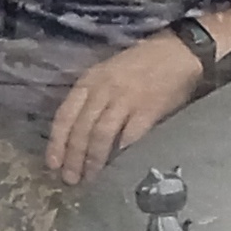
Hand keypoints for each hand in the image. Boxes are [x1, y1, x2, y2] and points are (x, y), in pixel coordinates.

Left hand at [47, 33, 203, 184]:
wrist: (178, 52)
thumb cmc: (141, 64)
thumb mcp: (107, 73)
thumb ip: (92, 99)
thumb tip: (78, 136)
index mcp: (89, 81)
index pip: (64, 115)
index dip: (56, 143)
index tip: (52, 164)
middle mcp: (103, 90)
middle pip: (80, 129)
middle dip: (73, 158)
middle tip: (70, 179)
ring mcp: (125, 100)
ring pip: (100, 135)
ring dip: (93, 160)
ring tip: (89, 178)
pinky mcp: (148, 110)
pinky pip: (129, 136)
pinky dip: (120, 153)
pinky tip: (117, 167)